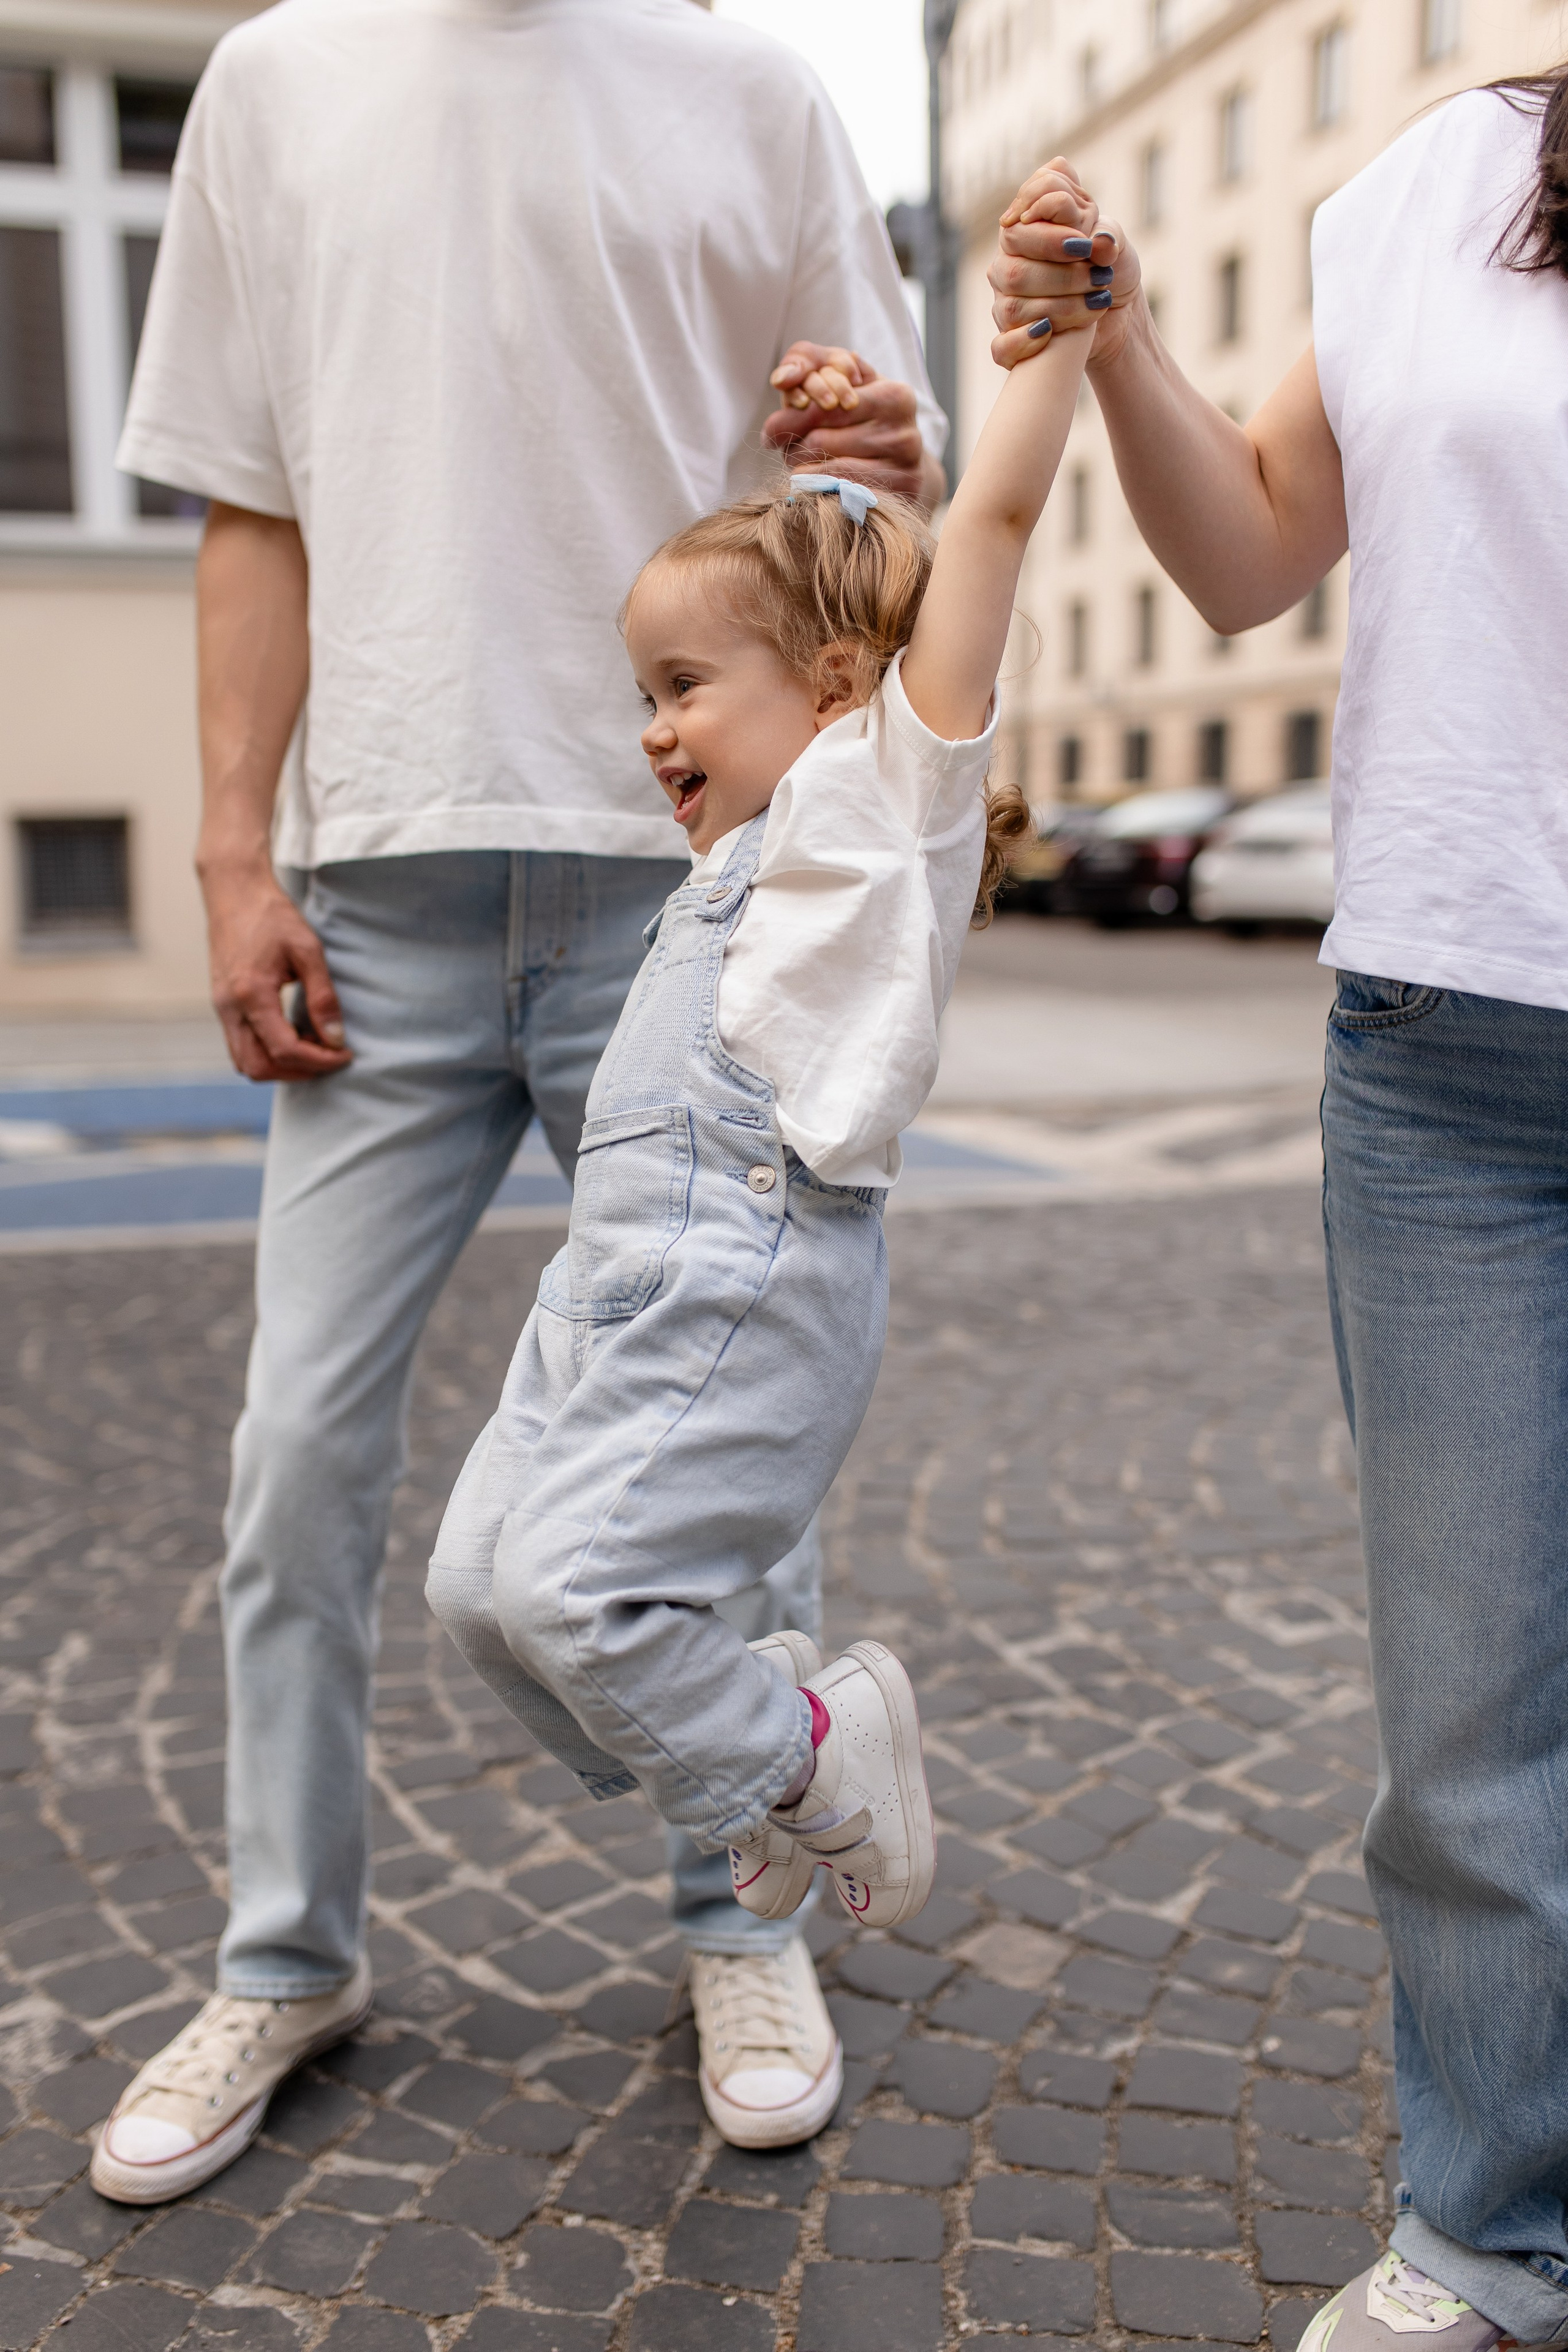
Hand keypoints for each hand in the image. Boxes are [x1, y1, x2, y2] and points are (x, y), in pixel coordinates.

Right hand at [201, 859, 351, 1082]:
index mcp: (250, 993)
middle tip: (329, 1056)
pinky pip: (241, 1045)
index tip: (344, 1053)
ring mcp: (222, 1008)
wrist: (235, 892)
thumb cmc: (272, 916)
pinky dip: (268, 1051)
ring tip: (313, 1047)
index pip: (284, 1049)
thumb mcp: (308, 950)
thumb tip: (335, 1038)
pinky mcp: (223, 1005)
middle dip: (297, 1071)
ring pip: (245, 1062)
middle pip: (258, 1067)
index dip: (319, 1060)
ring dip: (280, 1066)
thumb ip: (323, 997)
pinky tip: (294, 1034)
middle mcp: (229, 1007)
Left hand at [762, 342, 931, 502]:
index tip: (772, 430)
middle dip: (794, 447)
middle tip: (789, 451)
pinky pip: (842, 496)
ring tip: (801, 466)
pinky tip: (817, 485)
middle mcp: (905, 432)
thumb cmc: (859, 408)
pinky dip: (821, 491)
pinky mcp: (898, 499)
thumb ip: (806, 361)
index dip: (791, 418)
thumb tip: (782, 379)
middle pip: (820, 442)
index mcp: (894, 395)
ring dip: (803, 471)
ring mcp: (905, 469)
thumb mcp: (837, 373)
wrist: (898, 455)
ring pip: (828, 472)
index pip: (824, 407)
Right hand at [989, 157, 1141, 371]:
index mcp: (1031, 221)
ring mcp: (1005, 298)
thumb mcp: (1115, 244)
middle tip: (1099, 277)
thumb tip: (1098, 242)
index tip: (1084, 243)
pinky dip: (1024, 342)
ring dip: (1059, 307)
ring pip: (1012, 306)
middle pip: (1014, 264)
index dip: (1050, 223)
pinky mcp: (1009, 337)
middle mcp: (1010, 257)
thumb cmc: (1108, 267)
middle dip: (1061, 273)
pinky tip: (1050, 333)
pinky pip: (1002, 346)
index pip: (1026, 206)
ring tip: (1096, 302)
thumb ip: (1108, 233)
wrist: (1115, 312)